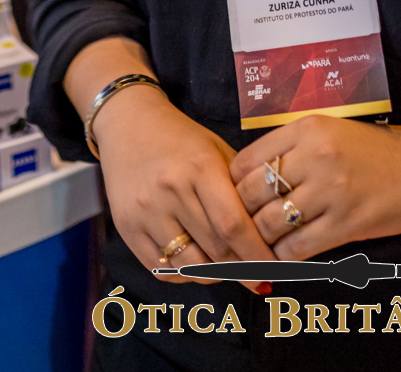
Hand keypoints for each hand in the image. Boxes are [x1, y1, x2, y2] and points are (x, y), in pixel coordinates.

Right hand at [93, 84, 275, 285]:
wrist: (128, 124)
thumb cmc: (181, 139)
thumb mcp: (216, 149)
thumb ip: (240, 187)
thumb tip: (270, 232)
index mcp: (200, 166)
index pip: (233, 224)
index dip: (256, 253)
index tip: (274, 268)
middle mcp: (171, 190)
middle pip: (214, 248)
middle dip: (242, 268)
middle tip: (258, 276)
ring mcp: (145, 212)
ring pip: (190, 265)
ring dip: (216, 276)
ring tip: (230, 271)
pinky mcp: (126, 228)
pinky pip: (162, 269)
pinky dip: (186, 275)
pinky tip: (199, 266)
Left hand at [229, 115, 400, 260]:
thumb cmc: (373, 150)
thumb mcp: (329, 131)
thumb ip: (292, 148)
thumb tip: (247, 178)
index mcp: (306, 128)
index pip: (246, 161)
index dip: (233, 185)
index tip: (234, 199)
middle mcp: (315, 155)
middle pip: (251, 193)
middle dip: (240, 215)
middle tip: (239, 229)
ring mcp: (331, 191)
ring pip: (269, 223)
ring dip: (260, 240)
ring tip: (259, 246)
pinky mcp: (347, 223)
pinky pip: (297, 247)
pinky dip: (283, 256)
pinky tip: (284, 256)